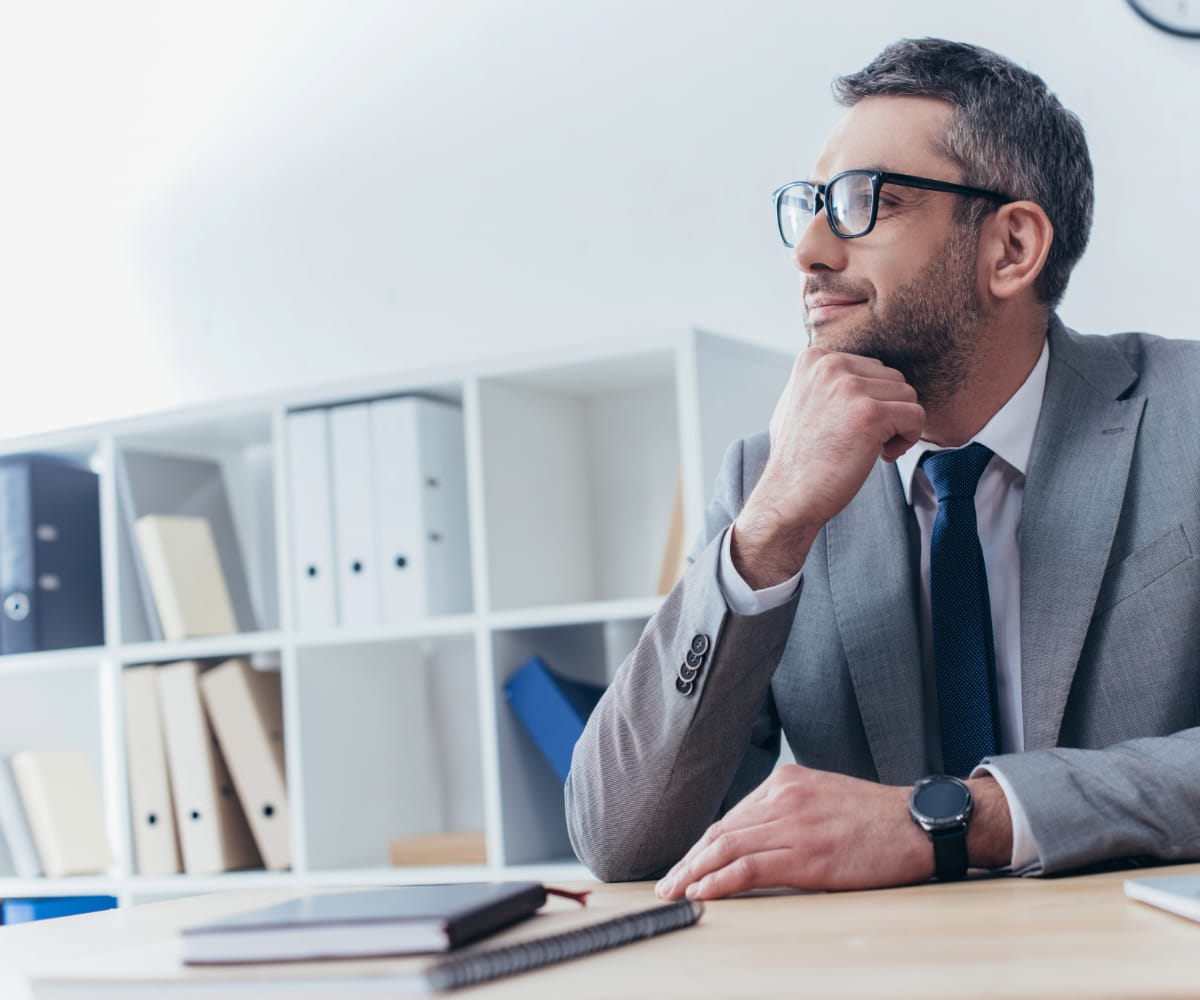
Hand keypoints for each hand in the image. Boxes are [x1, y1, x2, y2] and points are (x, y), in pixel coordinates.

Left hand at [654, 767, 1013, 900]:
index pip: (731, 817)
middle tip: (667, 883)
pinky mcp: (807, 854)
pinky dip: (719, 881)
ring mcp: (794, 824)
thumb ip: (788, 813)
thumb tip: (753, 841)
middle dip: (689, 860)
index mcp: (786, 782)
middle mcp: (784, 797)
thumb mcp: (824, 800)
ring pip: (727, 848)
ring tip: (674, 892)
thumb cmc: (876, 820)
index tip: (686, 865)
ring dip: (694, 872)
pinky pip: (749, 868)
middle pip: (721, 832)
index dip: (702, 846)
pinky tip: (702, 892)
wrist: (918, 824)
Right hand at [731, 350, 923, 587]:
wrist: (789, 496)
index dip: (871, 401)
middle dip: (887, 411)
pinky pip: (916, 416)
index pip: (872, 368)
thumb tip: (854, 372)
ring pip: (908, 396)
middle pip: (893, 378)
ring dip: (898, 426)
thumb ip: (823, 381)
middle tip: (862, 441)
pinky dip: (908, 439)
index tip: (849, 427)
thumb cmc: (798, 458)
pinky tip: (882, 454)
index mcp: (815, 358)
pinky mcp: (870, 413)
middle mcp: (830, 366)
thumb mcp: (799, 402)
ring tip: (869, 448)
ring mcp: (849, 388)